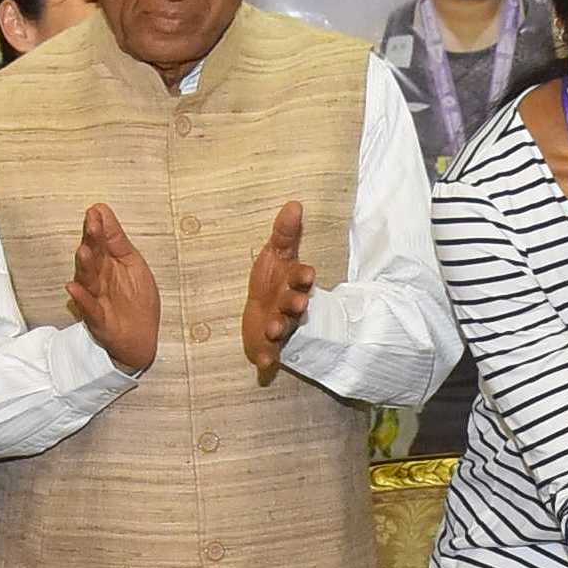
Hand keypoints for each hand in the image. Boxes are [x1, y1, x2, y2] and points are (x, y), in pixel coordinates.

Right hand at [69, 204, 159, 373]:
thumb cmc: (136, 300)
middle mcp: (98, 278)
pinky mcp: (98, 319)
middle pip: (92, 258)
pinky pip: (88, 308)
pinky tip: (73, 288)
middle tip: (91, 224)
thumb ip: (116, 240)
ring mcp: (96, 298)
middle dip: (91, 241)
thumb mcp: (132, 264)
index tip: (95, 210)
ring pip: (88, 280)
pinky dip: (81, 299)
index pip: (100, 242)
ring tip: (83, 252)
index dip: (98, 227)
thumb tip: (102, 210)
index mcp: (107, 263)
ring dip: (85, 266)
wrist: (141, 339)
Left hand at [242, 200, 314, 383]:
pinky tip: (263, 364)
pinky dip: (267, 359)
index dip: (303, 277)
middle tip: (298, 303)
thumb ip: (284, 232)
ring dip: (281, 328)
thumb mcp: (276, 254)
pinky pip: (269, 354)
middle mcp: (289, 306)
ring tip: (275, 328)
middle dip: (296, 303)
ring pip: (283, 328)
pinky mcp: (268, 346)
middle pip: (295, 304)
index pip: (300, 278)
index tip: (306, 274)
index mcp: (292, 283)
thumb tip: (294, 203)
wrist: (262, 314)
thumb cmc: (271, 281)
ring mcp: (280, 327)